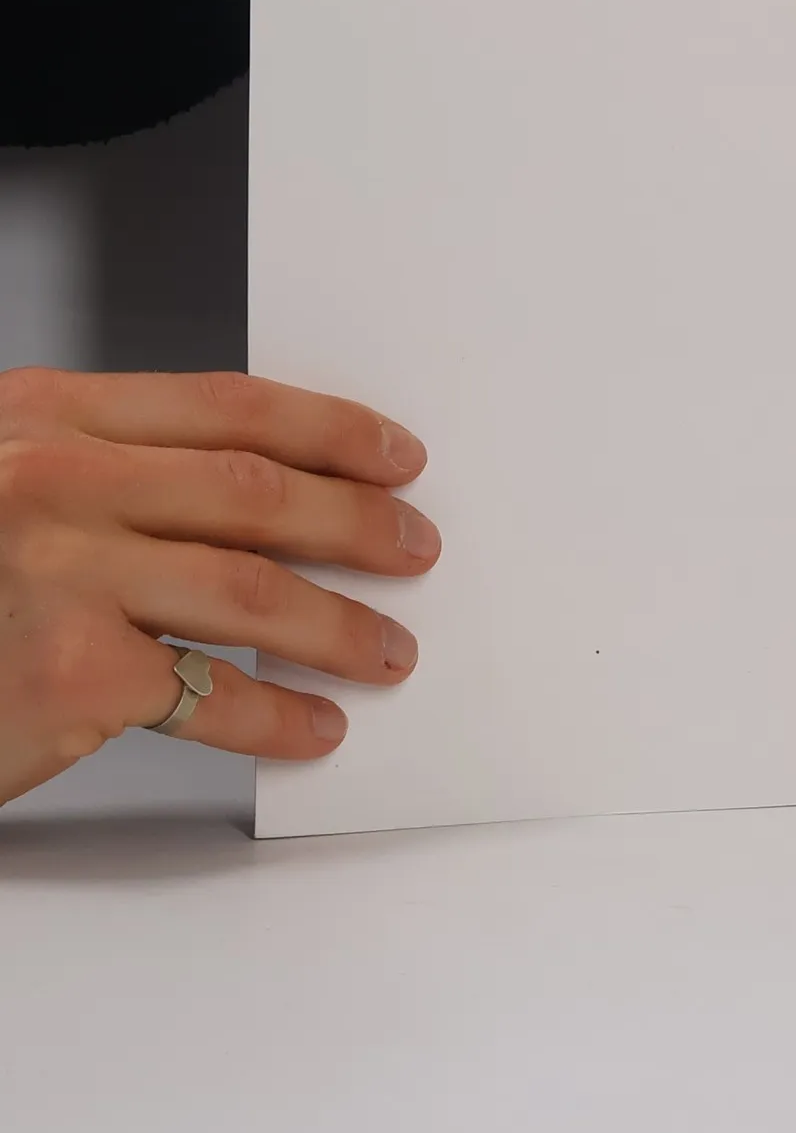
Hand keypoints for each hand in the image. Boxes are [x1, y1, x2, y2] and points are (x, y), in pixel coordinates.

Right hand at [0, 368, 437, 806]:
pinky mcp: (68, 675)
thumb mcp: (4, 486)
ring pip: (254, 591)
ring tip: (388, 648)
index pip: (230, 407)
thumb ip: (109, 474)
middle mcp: (57, 482)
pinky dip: (278, 716)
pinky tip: (314, 725)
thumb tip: (254, 497)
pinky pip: (211, 695)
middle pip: (260, 493)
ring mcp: (62, 576)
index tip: (397, 455)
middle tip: (417, 547)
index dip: (332, 430)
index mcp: (47, 417)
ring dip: (342, 625)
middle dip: (360, 522)